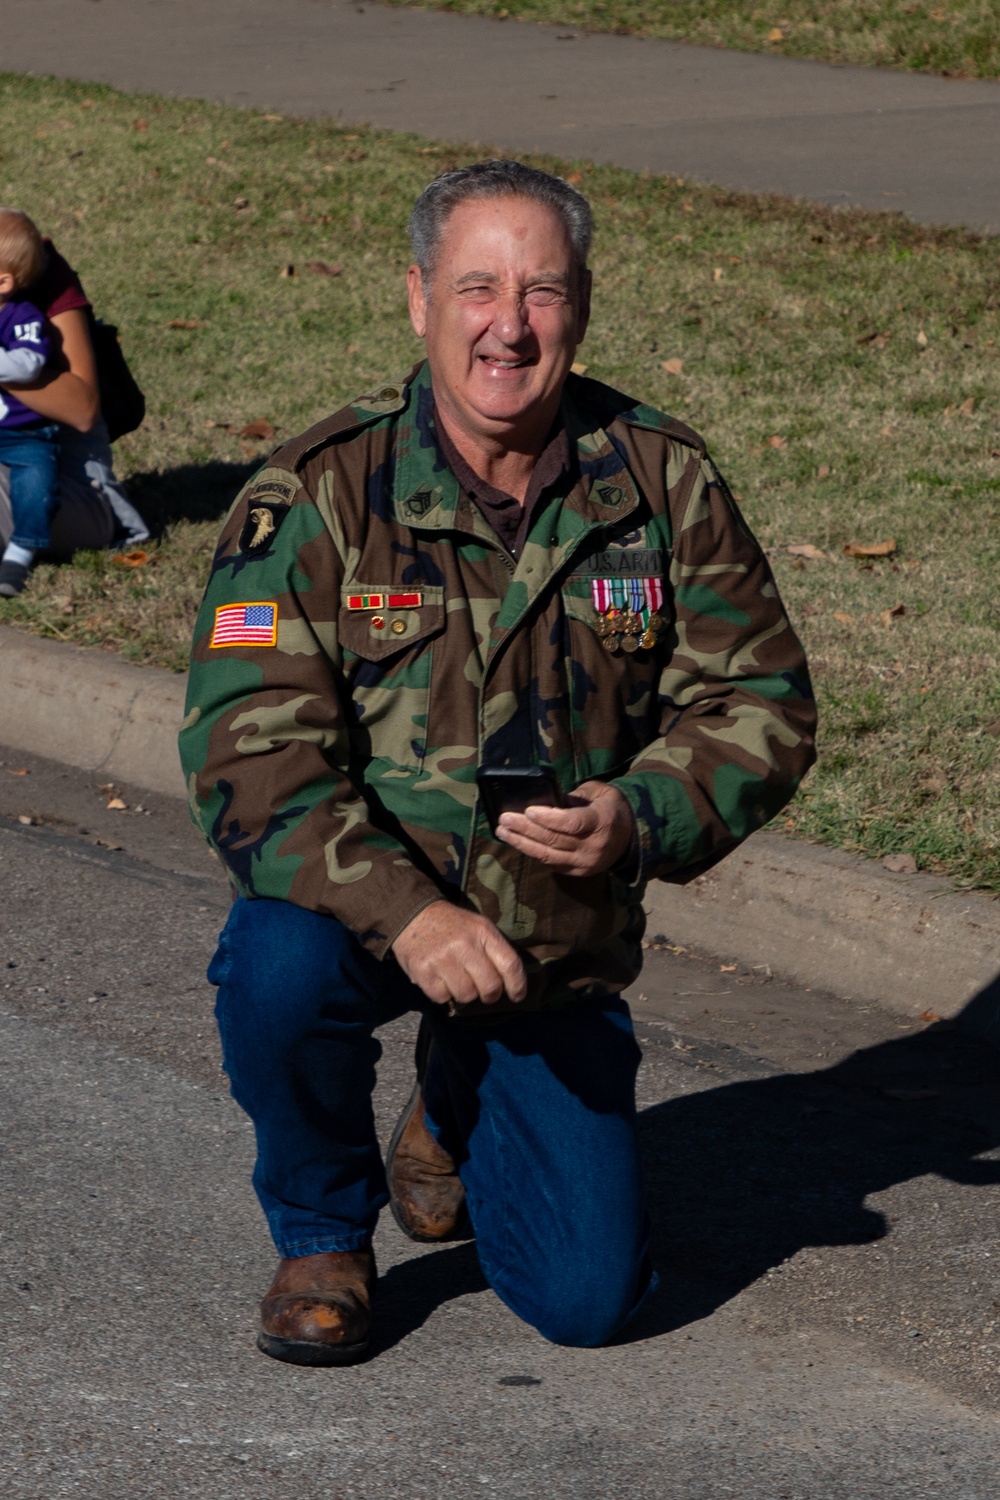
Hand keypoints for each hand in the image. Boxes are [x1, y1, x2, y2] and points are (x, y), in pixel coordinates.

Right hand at [392, 901, 527, 1006]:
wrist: (413, 914)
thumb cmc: (452, 925)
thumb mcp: (478, 926)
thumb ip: (494, 950)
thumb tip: (511, 983)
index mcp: (483, 932)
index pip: (510, 964)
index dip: (517, 985)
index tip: (517, 996)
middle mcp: (465, 945)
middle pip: (490, 987)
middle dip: (489, 995)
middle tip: (482, 991)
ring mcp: (443, 959)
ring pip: (466, 996)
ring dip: (464, 994)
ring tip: (456, 979)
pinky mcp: (423, 971)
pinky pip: (442, 998)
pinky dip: (443, 994)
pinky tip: (439, 979)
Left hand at [496, 780, 634, 876]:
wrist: (631, 836)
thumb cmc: (610, 807)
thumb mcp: (599, 792)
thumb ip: (575, 796)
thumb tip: (548, 801)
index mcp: (601, 821)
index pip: (572, 823)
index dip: (549, 818)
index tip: (528, 810)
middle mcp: (593, 846)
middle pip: (554, 839)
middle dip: (526, 829)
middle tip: (505, 819)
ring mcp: (586, 863)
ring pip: (548, 855)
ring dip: (522, 843)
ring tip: (503, 832)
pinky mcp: (579, 872)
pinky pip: (552, 864)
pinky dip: (533, 853)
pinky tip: (518, 842)